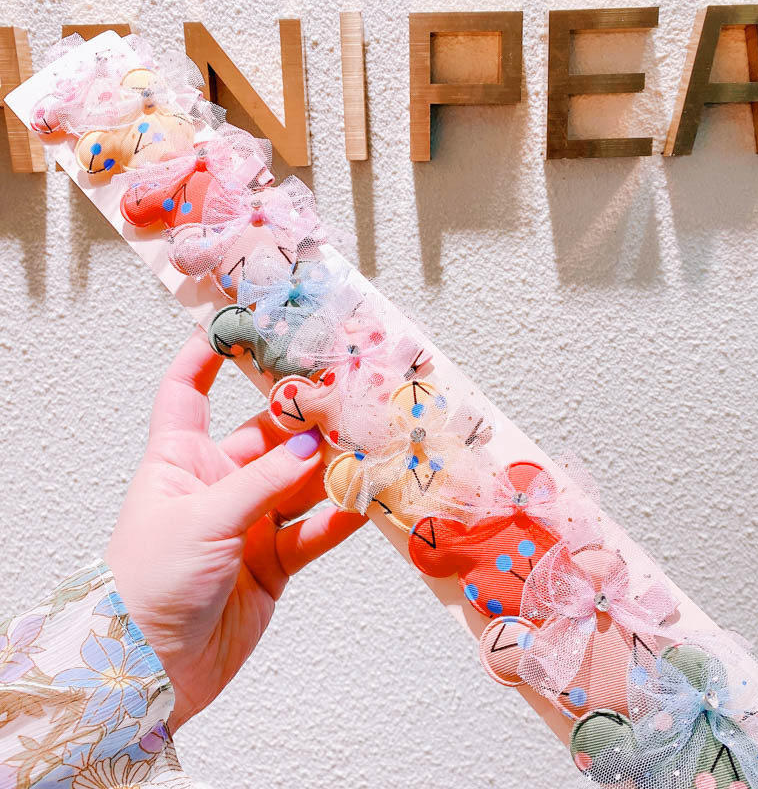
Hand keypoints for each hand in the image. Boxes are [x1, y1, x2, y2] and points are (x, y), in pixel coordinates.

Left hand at [105, 328, 365, 729]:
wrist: (149, 672)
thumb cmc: (148, 583)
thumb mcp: (203, 517)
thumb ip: (264, 479)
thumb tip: (313, 444)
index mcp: (179, 460)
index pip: (186, 392)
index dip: (205, 356)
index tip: (240, 325)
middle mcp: (217, 484)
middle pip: (265, 436)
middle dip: (303, 419)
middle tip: (345, 397)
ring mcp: (247, 522)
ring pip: (298, 482)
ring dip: (332, 468)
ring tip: (370, 446)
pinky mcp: (272, 560)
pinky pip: (312, 531)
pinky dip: (340, 518)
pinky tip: (368, 502)